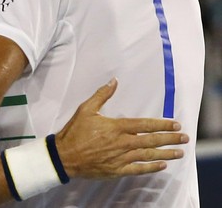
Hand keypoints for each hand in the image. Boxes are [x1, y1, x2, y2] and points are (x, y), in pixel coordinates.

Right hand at [56, 79, 187, 178]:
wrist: (64, 156)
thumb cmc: (74, 132)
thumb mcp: (85, 109)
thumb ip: (101, 95)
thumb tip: (114, 81)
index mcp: (115, 127)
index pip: (144, 125)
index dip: (161, 124)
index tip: (175, 124)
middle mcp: (122, 143)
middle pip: (151, 140)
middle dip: (169, 139)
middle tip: (185, 138)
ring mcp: (120, 158)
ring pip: (148, 155)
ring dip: (166, 153)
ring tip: (180, 152)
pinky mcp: (117, 169)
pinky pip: (138, 169)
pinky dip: (151, 167)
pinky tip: (162, 165)